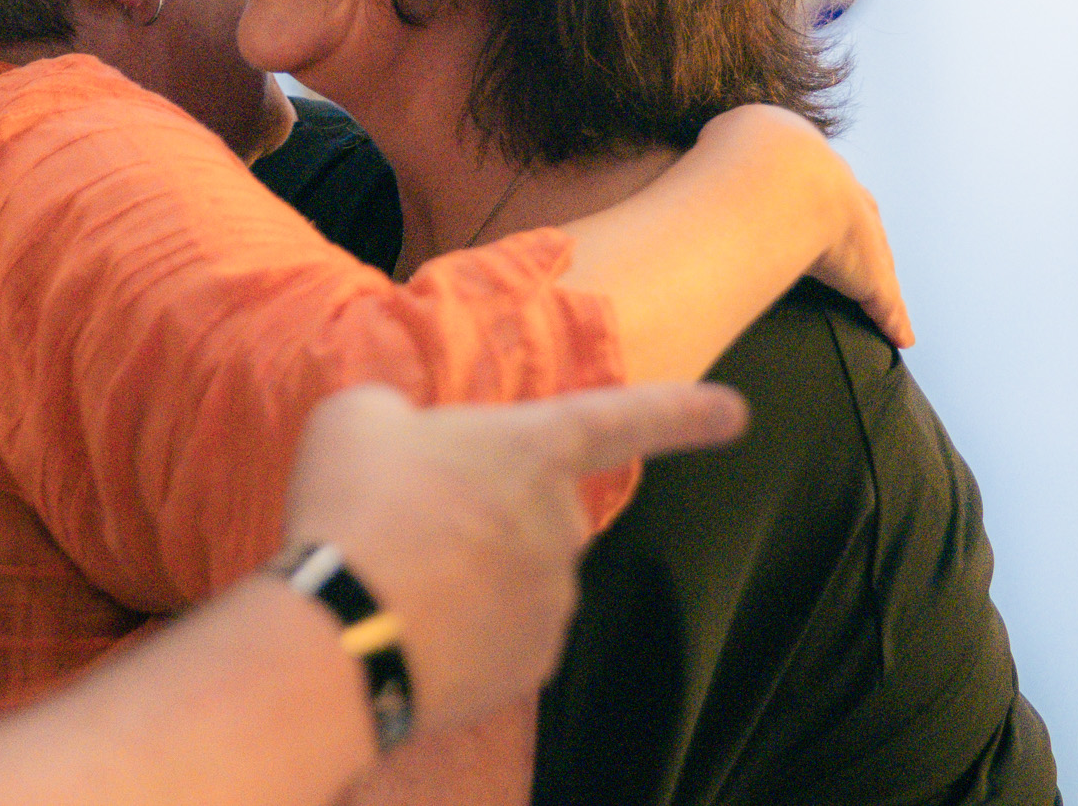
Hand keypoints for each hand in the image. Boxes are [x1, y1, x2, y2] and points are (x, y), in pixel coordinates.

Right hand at [279, 381, 748, 734]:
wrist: (340, 635)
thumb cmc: (353, 508)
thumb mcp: (358, 417)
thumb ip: (397, 413)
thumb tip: (399, 434)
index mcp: (535, 448)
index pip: (628, 418)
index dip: (685, 412)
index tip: (737, 412)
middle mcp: (563, 523)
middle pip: (543, 506)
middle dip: (493, 510)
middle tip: (413, 517)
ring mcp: (554, 599)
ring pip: (522, 573)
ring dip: (477, 571)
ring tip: (399, 577)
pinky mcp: (532, 664)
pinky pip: (507, 634)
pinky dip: (470, 630)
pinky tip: (415, 625)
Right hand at [696, 105, 913, 347]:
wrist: (768, 169)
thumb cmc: (722, 163)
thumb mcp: (699, 159)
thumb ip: (681, 177)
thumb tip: (636, 188)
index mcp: (795, 162)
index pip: (812, 184)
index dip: (813, 199)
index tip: (810, 214)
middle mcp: (834, 188)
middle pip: (856, 215)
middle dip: (857, 234)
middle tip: (854, 251)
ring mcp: (855, 228)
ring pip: (874, 258)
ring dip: (877, 277)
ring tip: (882, 301)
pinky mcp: (866, 266)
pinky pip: (882, 296)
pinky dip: (891, 315)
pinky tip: (900, 337)